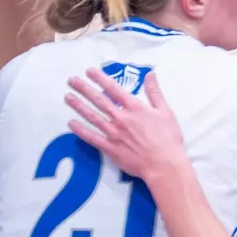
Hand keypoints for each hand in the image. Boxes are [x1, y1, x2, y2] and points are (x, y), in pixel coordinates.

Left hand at [65, 68, 190, 185]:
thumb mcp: (166, 112)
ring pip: (92, 116)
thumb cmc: (168, 138)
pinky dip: (80, 130)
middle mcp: (121, 118)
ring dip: (78, 106)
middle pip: (99, 100)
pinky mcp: (109, 148)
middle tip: (71, 80)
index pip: (114, 89)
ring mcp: (113, 133)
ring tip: (67, 97)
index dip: (100, 79)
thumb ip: (155, 92)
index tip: (89, 71)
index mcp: (135, 108)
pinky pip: (91, 137)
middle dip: (84, 89)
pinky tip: (71, 124)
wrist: (163, 164)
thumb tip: (150, 74)